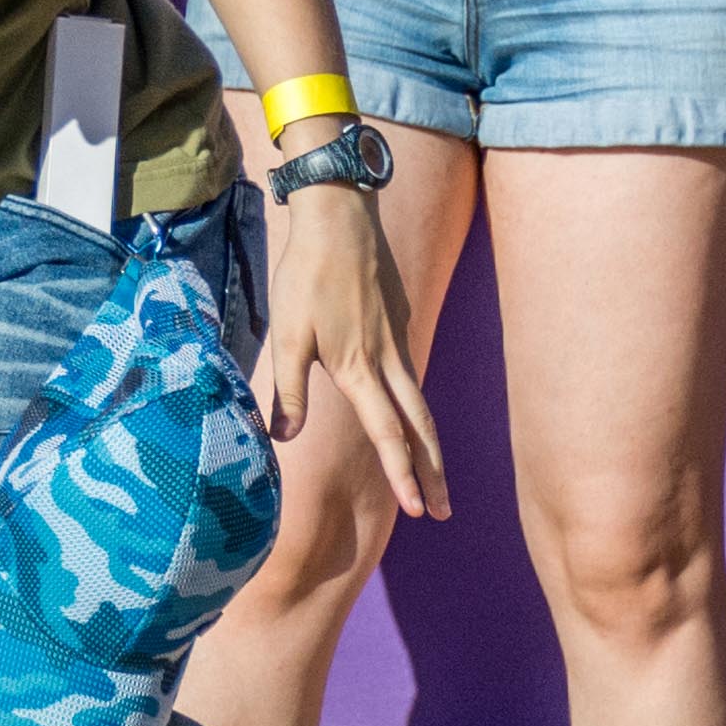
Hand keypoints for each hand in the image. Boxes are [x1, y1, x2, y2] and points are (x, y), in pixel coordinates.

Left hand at [261, 184, 449, 519]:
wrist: (339, 215)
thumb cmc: (306, 275)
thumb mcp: (286, 336)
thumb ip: (288, 391)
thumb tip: (282, 439)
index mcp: (360, 368)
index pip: (388, 433)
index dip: (402, 474)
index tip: (417, 508)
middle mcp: (387, 359)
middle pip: (420, 426)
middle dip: (432, 472)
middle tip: (443, 510)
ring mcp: (398, 338)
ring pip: (419, 401)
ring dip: (428, 442)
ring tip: (433, 472)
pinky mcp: (397, 320)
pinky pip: (411, 372)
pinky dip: (416, 403)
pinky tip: (410, 410)